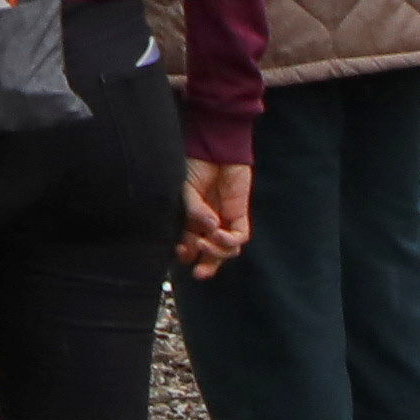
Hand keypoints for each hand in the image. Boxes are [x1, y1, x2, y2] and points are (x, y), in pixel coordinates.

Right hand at [175, 161, 253, 277]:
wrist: (214, 147)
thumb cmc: (195, 165)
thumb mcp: (185, 190)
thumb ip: (194, 211)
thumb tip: (209, 229)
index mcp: (189, 220)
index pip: (188, 245)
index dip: (185, 253)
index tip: (180, 253)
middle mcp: (207, 224)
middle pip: (209, 255)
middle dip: (205, 266)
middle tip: (199, 273)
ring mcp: (224, 220)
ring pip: (225, 251)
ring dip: (216, 253)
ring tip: (207, 242)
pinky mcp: (239, 214)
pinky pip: (239, 236)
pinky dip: (230, 241)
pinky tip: (220, 234)